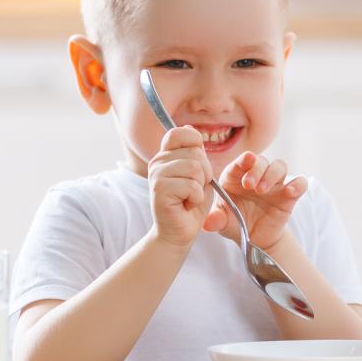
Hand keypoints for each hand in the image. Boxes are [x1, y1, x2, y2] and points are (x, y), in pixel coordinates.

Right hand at [148, 126, 213, 246]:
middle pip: (196, 153)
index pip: (180, 133)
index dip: (196, 145)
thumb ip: (196, 153)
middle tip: (193, 189)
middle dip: (204, 173)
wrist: (179, 232)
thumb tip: (190, 129)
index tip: (198, 166)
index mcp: (166, 155)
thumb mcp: (199, 173)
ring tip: (189, 197)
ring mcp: (156, 175)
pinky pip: (191, 186)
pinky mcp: (160, 189)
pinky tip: (185, 205)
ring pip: (195, 168)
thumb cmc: (190, 202)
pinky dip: (195, 198)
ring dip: (200, 187)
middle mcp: (158, 161)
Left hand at [203, 151, 307, 249]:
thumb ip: (216, 220)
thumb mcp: (223, 222)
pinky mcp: (289, 195)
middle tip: (249, 185)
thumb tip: (207, 225)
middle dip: (256, 170)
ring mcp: (274, 184)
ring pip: (279, 166)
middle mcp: (257, 176)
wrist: (254, 239)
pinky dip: (298, 184)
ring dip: (272, 174)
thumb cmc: (234, 223)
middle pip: (261, 161)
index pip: (241, 162)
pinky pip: (299, 183)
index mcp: (236, 177)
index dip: (244, 160)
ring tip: (262, 190)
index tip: (247, 159)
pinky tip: (290, 191)